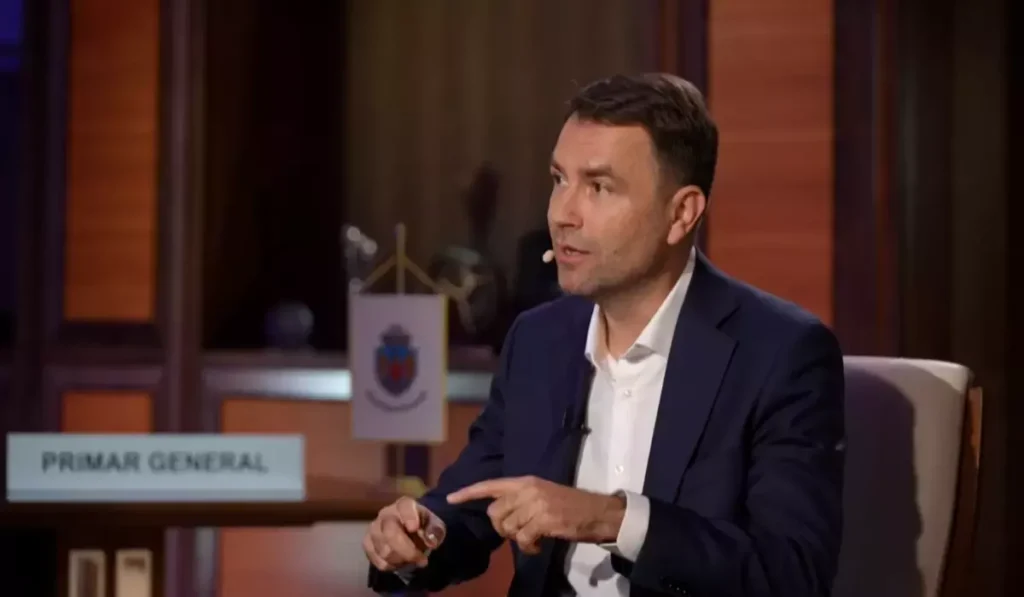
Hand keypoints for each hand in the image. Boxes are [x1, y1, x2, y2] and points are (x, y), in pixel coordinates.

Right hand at [363, 496, 446, 571]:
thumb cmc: (424, 526)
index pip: (404, 507)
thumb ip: (435, 531)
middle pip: (390, 533)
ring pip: (383, 549)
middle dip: (407, 551)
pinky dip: (388, 565)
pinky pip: (374, 557)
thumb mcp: (436, 526)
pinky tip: (398, 563)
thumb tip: (431, 541)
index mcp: (404, 505)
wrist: (411, 531)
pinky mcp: (367, 542)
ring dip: (399, 560)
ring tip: (411, 561)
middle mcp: (386, 513)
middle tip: (421, 560)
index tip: (414, 528)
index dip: (408, 517)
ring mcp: (374, 527)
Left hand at [447, 476, 624, 554]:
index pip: (491, 485)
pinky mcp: (544, 520)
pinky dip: (528, 547)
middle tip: (518, 533)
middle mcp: (528, 490)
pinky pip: (522, 540)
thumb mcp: (543, 494)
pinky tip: (538, 546)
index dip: (469, 493)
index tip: (450, 499)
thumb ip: (521, 500)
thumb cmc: (571, 505)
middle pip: (495, 513)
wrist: (598, 512)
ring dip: (518, 540)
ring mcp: (536, 504)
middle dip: (502, 528)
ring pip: (508, 528)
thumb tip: (501, 517)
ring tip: (533, 539)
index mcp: (526, 481)